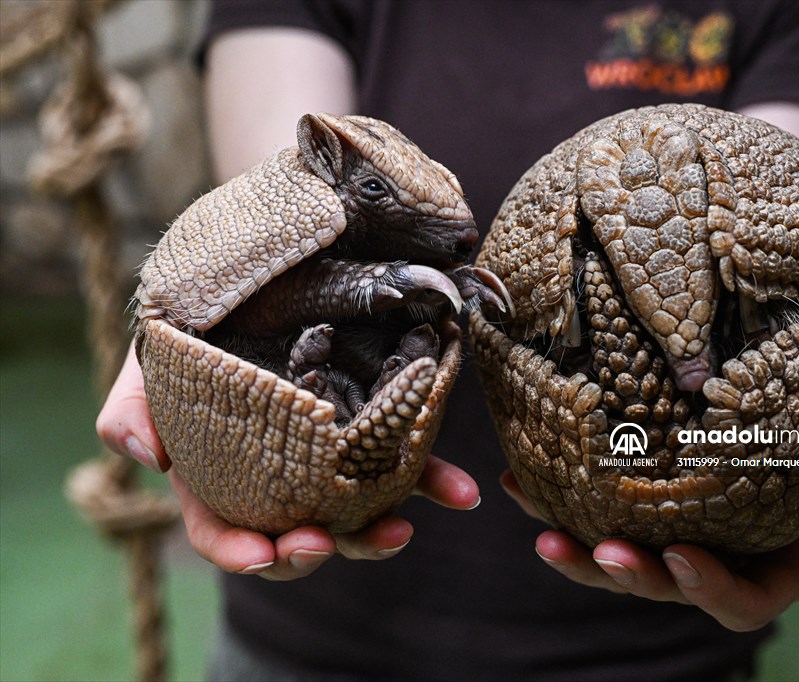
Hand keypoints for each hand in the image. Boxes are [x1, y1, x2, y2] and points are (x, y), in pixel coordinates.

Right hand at [97, 347, 479, 579]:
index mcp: (221, 471)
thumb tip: (143, 456)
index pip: (223, 528)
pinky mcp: (375, 424)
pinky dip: (435, 481)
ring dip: (377, 532)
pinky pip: (407, 460)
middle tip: (326, 540)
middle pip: (293, 532)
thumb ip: (134, 403)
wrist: (262, 268)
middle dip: (311, 550)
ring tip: (401, 530)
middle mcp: (280, 472)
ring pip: (354, 510)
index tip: (265, 552)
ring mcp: (331, 453)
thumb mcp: (155, 355)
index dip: (240, 551)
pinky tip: (461, 492)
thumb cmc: (199, 317)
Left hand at [503, 400, 798, 630]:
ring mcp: (676, 522)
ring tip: (542, 527)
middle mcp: (720, 549)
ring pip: (621, 555)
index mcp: (778, 558)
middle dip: (630, 577)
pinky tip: (522, 479)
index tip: (684, 556)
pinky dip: (556, 499)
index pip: (744, 600)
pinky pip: (593, 507)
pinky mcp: (640, 490)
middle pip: (667, 584)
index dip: (710, 590)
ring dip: (580, 552)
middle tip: (598, 551)